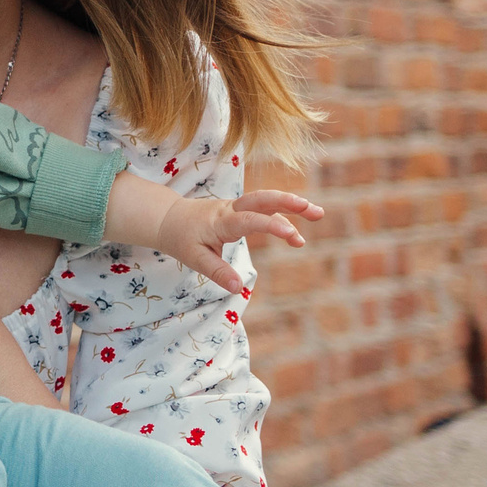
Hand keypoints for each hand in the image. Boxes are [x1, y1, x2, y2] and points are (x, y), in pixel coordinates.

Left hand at [151, 189, 323, 291]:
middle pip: (263, 199)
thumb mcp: (194, 258)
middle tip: (316, 211)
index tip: (293, 235)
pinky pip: (264, 207)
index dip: (272, 226)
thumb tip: (239, 288)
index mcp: (221, 221)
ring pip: (267, 200)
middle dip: (289, 203)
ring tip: (318, 214)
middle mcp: (231, 209)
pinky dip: (283, 212)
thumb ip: (217, 272)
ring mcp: (237, 206)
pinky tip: (298, 228)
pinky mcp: (241, 209)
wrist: (168, 218)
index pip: (250, 220)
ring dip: (291, 205)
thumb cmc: (181, 239)